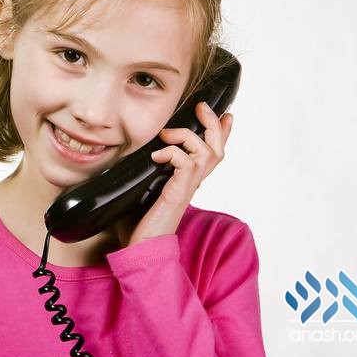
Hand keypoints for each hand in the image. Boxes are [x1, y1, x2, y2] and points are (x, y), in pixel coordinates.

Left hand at [110, 102, 233, 249]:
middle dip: (214, 124)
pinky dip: (173, 152)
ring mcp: (187, 188)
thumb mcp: (142, 188)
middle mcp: (192, 183)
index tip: (226, 115)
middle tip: (204, 107)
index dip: (221, 134)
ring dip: (187, 135)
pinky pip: (186, 163)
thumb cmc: (138, 223)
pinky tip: (156, 156)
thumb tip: (130, 151)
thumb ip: (145, 171)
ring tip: (166, 133)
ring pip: (206, 152)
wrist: (140, 249)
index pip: (210, 154)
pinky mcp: (178, 194)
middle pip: (217, 149)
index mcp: (186, 181)